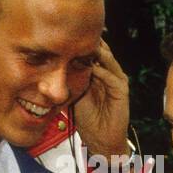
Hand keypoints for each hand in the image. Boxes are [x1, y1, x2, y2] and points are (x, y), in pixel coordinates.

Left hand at [74, 39, 130, 158]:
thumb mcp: (74, 94)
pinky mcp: (121, 91)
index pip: (90, 51)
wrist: (101, 140)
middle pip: (101, 51)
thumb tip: (51, 67)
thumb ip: (69, 80)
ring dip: (96, 52)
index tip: (65, 33)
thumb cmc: (87, 119)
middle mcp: (109, 73)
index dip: (80, 42)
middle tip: (75, 32)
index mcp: (98, 72)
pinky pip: (112, 77)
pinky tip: (93, 66)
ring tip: (85, 44)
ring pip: (108, 60)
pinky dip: (102, 70)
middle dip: (89, 42)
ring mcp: (116, 80)